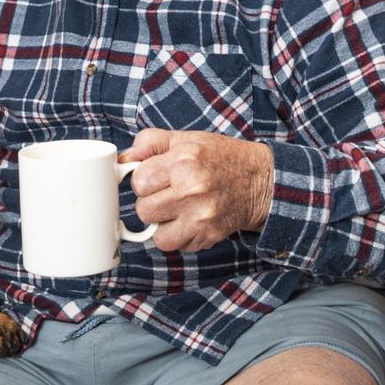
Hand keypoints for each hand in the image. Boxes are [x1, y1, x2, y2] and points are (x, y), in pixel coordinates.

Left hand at [120, 129, 272, 252]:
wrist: (261, 181)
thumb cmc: (220, 157)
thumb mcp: (186, 139)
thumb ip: (149, 143)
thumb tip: (123, 158)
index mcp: (183, 161)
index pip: (139, 181)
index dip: (143, 180)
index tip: (155, 177)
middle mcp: (192, 190)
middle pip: (143, 210)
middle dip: (150, 202)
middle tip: (166, 193)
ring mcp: (201, 217)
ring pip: (155, 233)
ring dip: (161, 223)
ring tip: (175, 209)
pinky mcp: (208, 236)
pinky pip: (175, 245)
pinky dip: (176, 236)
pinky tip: (187, 220)